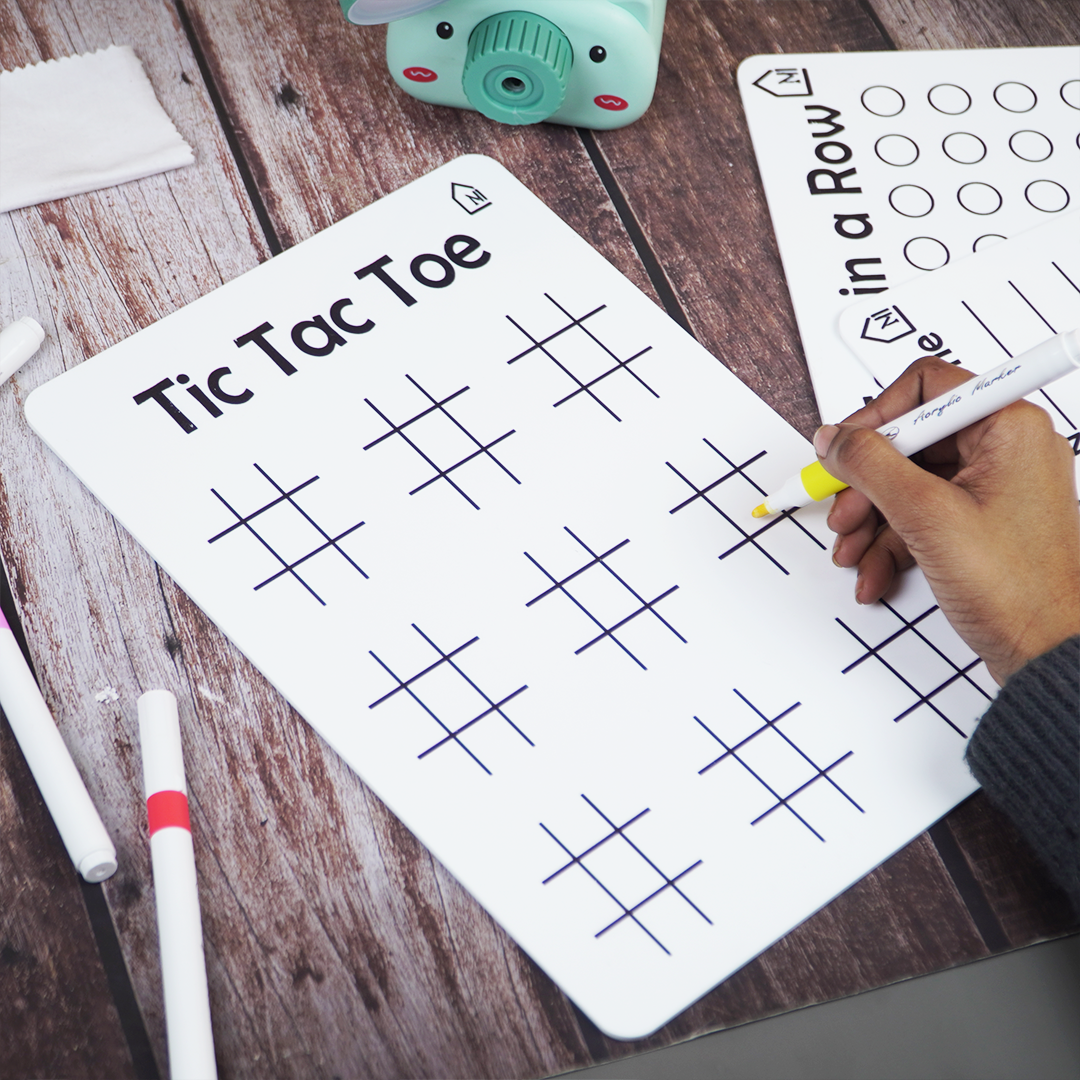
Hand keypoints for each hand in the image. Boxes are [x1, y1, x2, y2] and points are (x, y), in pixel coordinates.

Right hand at [815, 356, 1079, 684]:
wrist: (1049, 652)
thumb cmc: (1020, 589)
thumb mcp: (926, 516)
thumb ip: (870, 466)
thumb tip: (834, 438)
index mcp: (1007, 427)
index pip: (924, 388)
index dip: (874, 419)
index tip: (843, 452)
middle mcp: (1003, 450)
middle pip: (908, 443)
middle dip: (866, 484)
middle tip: (844, 513)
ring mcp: (991, 488)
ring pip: (907, 483)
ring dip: (870, 519)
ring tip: (853, 552)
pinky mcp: (978, 523)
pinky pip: (919, 515)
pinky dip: (890, 542)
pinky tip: (875, 572)